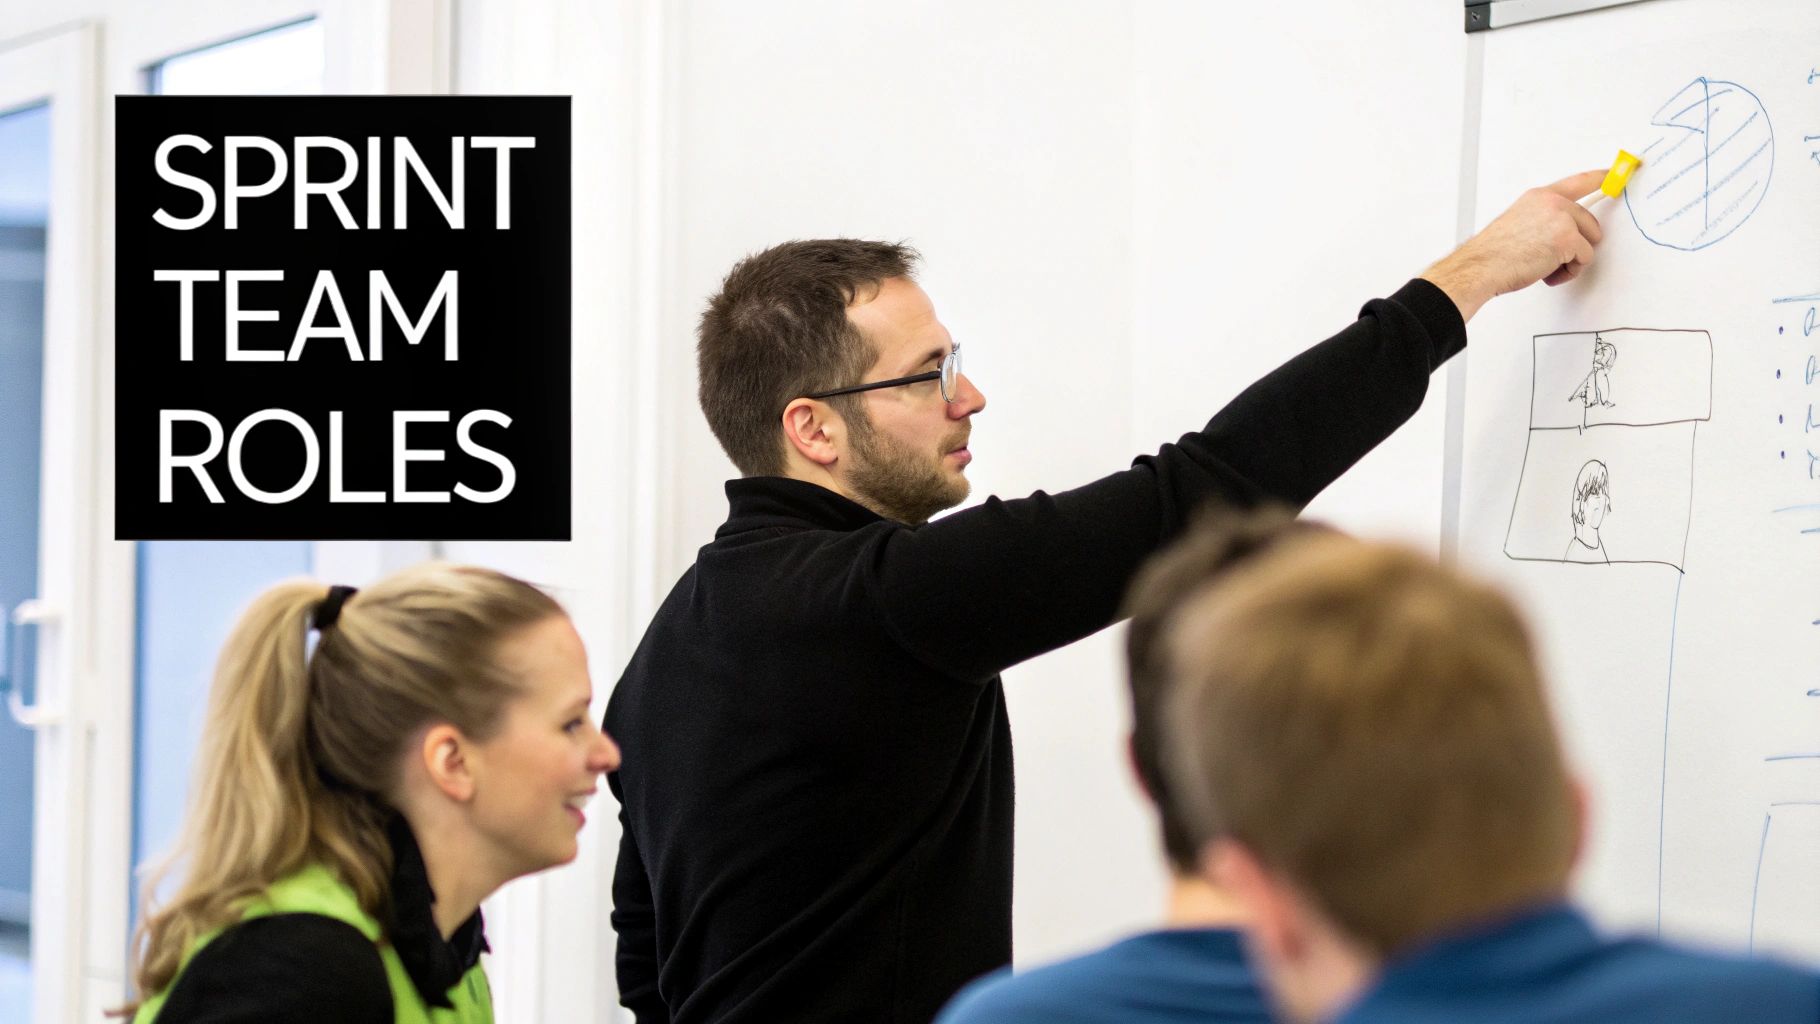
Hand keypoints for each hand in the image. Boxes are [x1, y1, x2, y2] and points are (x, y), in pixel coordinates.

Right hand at [1422, 168, 1606, 321]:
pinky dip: (1569, 272)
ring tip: (1545, 267)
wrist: (1481, 267)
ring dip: (1572, 260)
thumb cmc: (1493, 254)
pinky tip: (1547, 273)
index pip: (1578, 182)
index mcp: (1539, 196)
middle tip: (1554, 259)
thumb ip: (1544, 220)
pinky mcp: (1568, 239)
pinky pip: (1585, 259)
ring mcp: (1562, 218)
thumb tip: (1563, 236)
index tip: (1615, 173)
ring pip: (1589, 242)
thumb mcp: (1519, 224)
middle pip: (1590, 222)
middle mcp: (1553, 202)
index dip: (1600, 177)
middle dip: (1578, 244)